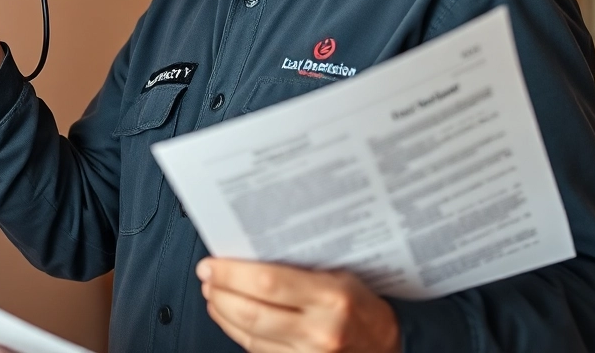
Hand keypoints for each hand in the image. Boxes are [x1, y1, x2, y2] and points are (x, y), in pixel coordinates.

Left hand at [197, 258, 399, 352]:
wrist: (388, 344)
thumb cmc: (363, 304)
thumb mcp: (340, 274)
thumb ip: (298, 267)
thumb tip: (248, 252)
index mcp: (332, 296)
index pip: (268, 282)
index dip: (231, 273)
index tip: (211, 264)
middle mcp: (321, 329)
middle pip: (251, 311)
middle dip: (219, 292)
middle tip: (206, 276)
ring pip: (249, 334)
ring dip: (222, 312)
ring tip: (213, 293)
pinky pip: (257, 350)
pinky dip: (236, 331)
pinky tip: (229, 315)